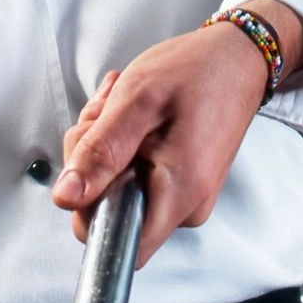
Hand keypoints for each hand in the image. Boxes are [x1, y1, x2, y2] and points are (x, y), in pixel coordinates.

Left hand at [53, 0, 302, 265]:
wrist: (237, 58)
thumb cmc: (197, 71)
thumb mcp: (136, 102)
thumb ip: (99, 153)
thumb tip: (66, 197)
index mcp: (179, 192)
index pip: (117, 243)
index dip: (90, 210)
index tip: (93, 164)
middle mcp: (186, 206)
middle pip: (109, 212)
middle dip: (92, 163)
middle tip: (105, 117)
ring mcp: (183, 197)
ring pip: (114, 191)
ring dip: (104, 147)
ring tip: (121, 108)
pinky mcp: (178, 184)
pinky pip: (130, 178)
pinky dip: (120, 146)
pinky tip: (130, 116)